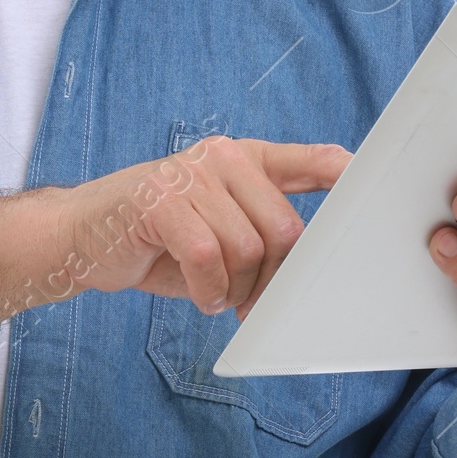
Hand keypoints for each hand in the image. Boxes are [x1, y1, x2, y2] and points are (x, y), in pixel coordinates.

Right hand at [46, 135, 350, 316]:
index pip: (310, 160)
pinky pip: (207, 257)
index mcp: (243, 160)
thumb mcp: (218, 227)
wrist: (82, 236)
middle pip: (284, 228)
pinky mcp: (158, 201)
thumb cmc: (158, 238)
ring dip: (235, 288)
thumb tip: (314, 264)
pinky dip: (207, 289)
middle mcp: (221, 157)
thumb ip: (261, 229)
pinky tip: (198, 293)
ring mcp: (188, 174)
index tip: (374, 188)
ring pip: (246, 247)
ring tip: (214, 293)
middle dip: (272, 278)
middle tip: (248, 300)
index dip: (346, 174)